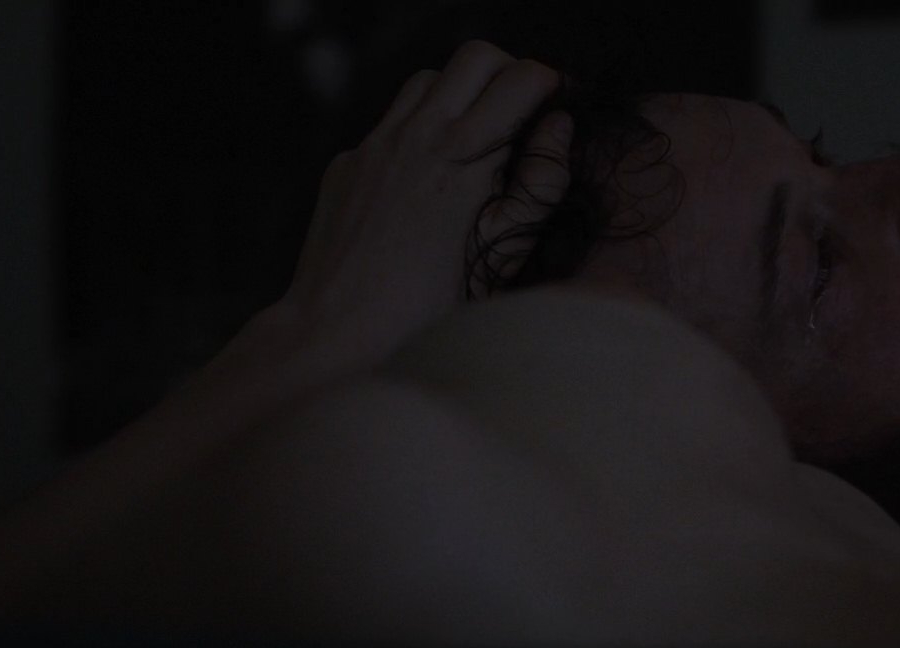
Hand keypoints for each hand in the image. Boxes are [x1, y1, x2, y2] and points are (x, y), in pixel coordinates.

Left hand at [270, 40, 572, 372]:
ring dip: (462, 97)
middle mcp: (415, 138)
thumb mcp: (505, 251)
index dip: (552, 89)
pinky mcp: (347, 164)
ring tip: (478, 145)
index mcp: (462, 159)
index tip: (561, 112)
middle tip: (525, 117)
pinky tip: (431, 180)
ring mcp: (373, 147)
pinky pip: (391, 122)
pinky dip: (421, 130)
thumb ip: (540, 183)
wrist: (339, 336)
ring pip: (429, 80)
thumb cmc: (433, 310)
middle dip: (510, 75)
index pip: (523, 81)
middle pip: (476, 58)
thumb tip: (558, 125)